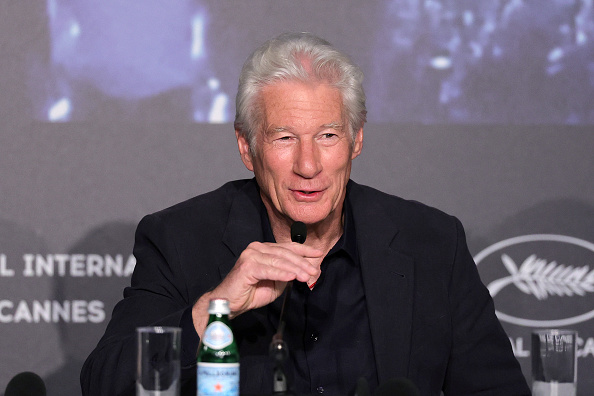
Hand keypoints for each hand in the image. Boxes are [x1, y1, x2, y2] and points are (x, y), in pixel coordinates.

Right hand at [192, 241, 321, 335]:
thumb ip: (288, 274)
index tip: (318, 254)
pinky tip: (292, 278)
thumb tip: (306, 270)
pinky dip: (282, 273)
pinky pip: (269, 269)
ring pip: (279, 261)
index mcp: (264, 249)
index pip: (287, 247)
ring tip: (307, 276)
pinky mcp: (247, 266)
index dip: (304, 250)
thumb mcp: (276, 283)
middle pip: (285, 253)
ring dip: (296, 269)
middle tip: (315, 271)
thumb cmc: (251, 293)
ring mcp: (251, 255)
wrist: (230, 303)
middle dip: (303, 262)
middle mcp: (257, 248)